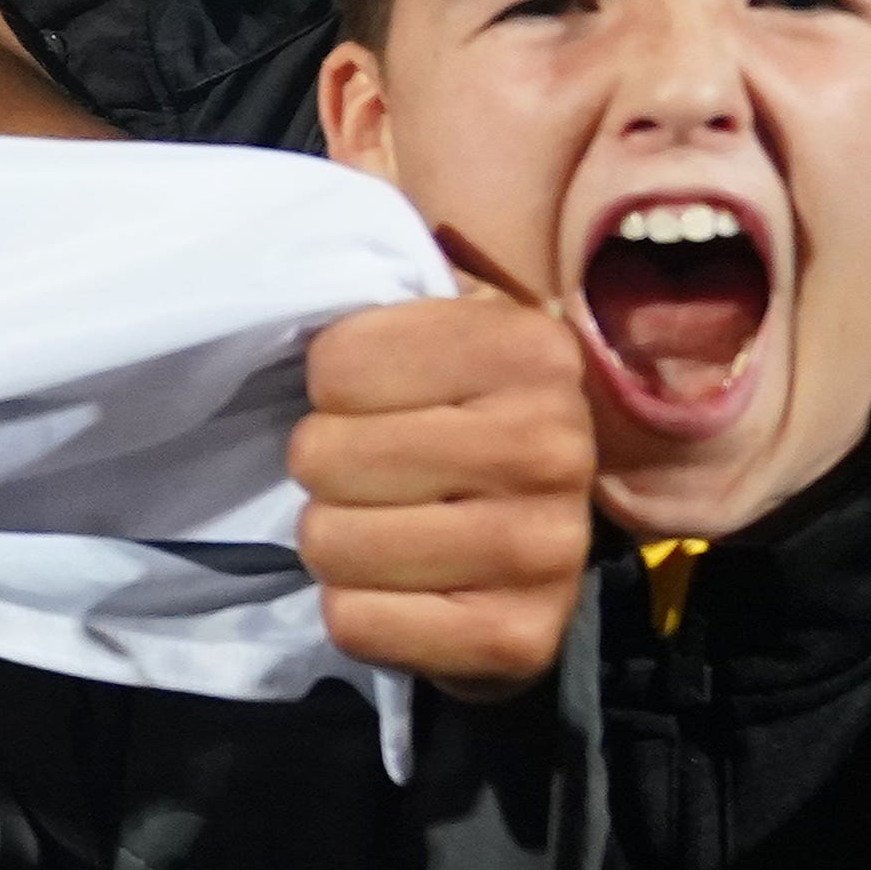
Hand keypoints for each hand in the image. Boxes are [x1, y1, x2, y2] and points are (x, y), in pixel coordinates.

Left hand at [289, 282, 594, 696]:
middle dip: (329, 470)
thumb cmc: (455, 419)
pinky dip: (359, 612)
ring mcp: (546, 550)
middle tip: (382, 477)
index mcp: (529, 350)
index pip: (335, 365)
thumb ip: (379, 280)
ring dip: (337, 543)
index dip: (334, 388)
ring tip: (391, 529)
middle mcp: (553, 445)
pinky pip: (355, 621)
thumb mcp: (434, 330)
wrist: (535, 548)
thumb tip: (316, 229)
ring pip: (328, 543)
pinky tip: (406, 591)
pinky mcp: (518, 640)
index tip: (386, 401)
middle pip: (321, 455)